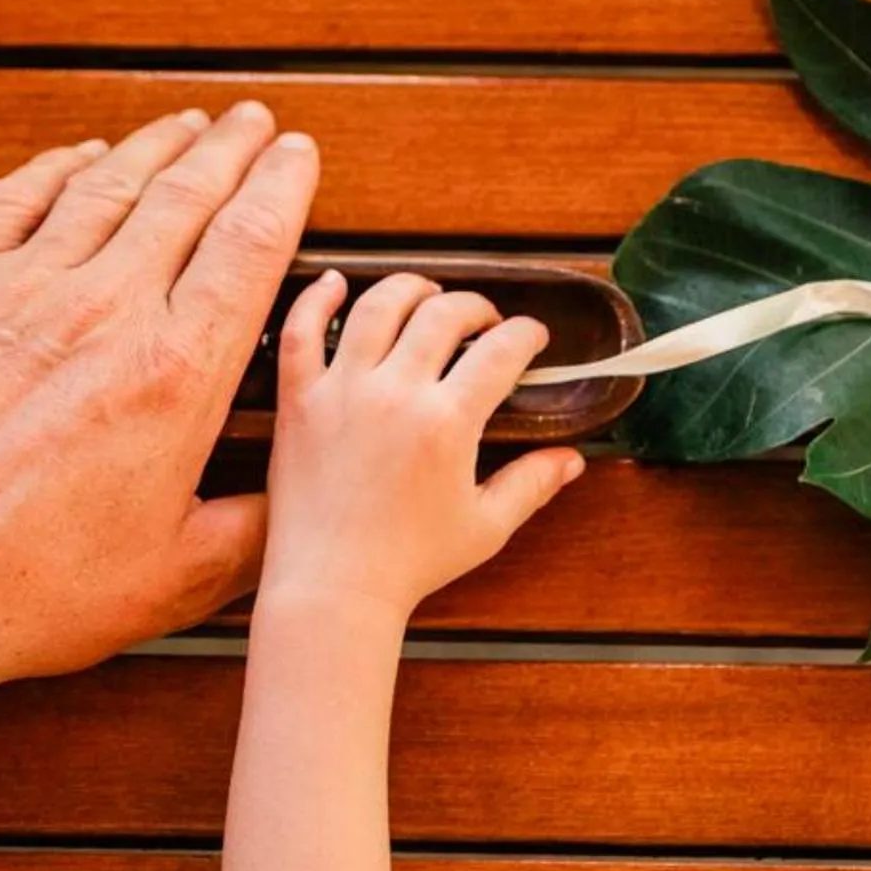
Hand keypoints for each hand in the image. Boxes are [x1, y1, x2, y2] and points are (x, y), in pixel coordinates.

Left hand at [0, 102, 320, 708]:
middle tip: (253, 122)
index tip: (297, 156)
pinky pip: (13, 201)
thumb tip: (299, 502)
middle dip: (229, 148)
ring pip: (104, 187)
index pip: (248, 245)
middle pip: (184, 196)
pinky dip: (55, 169)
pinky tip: (79, 158)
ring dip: (153, 146)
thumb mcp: (172, 578)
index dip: (281, 186)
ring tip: (186, 125)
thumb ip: (253, 531)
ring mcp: (21, 290)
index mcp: (172, 374)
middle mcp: (102, 313)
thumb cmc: (21, 587)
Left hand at [257, 272, 583, 622]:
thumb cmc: (409, 564)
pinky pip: (300, 331)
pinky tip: (334, 281)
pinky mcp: (298, 400)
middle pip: (444, 314)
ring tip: (426, 294)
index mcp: (447, 422)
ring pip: (377, 305)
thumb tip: (572, 461)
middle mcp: (395, 393)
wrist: (333, 589)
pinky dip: (316, 298)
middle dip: (476, 307)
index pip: (500, 350)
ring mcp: (341, 391)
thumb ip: (531, 485)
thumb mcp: (485, 527)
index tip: (531, 336)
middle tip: (485, 321)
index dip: (526, 334)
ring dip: (410, 288)